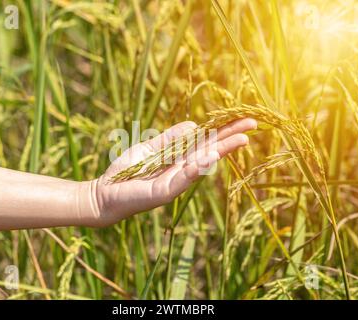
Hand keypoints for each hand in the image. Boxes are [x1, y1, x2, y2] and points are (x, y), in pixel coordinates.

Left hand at [90, 118, 256, 226]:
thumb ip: (170, 138)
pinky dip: (197, 167)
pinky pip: (183, 178)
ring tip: (240, 140)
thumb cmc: (125, 171)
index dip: (223, 130)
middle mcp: (181, 171)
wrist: (104, 193)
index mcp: (179, 159)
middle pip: (210, 151)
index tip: (242, 119)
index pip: (205, 142)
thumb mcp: (150, 148)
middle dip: (230, 138)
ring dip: (221, 152)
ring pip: (202, 164)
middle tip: (253, 125)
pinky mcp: (163, 192)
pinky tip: (211, 155)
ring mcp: (175, 182)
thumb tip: (193, 125)